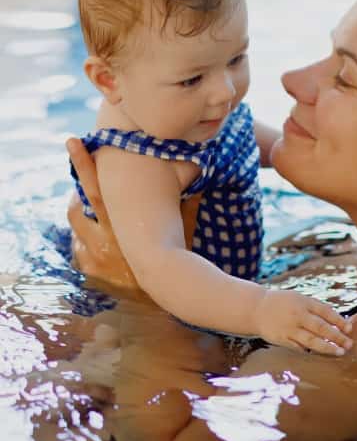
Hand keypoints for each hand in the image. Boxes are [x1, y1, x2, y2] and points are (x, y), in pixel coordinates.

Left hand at [66, 137, 200, 286]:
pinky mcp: (88, 269)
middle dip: (75, 180)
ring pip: (76, 223)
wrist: (161, 298)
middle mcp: (102, 239)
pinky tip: (96, 235)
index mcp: (122, 226)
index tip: (76, 142)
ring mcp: (92, 256)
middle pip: (78, 204)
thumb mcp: (182, 235)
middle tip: (74, 150)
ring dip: (80, 210)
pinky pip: (80, 246)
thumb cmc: (175, 264)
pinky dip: (85, 237)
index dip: (84, 165)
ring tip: (89, 201)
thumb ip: (186, 209)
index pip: (96, 191)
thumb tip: (198, 183)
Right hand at [253, 289, 352, 355]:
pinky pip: (299, 347)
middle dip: (337, 336)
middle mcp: (298, 315)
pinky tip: (320, 354)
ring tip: (340, 352)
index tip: (350, 328)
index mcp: (304, 302)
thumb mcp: (299, 299)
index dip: (339, 320)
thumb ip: (315, 309)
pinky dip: (310, 351)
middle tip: (349, 344)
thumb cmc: (283, 303)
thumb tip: (337, 322)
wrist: (256, 308)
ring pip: (312, 341)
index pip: (326, 312)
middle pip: (321, 328)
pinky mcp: (282, 339)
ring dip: (327, 347)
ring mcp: (289, 328)